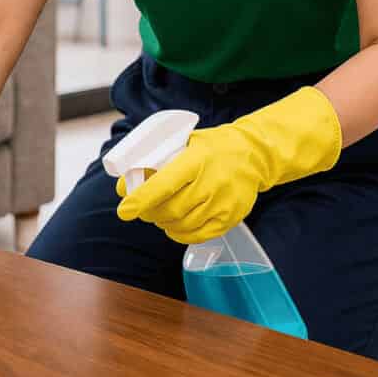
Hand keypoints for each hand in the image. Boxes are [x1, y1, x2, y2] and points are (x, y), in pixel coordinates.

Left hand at [115, 86, 342, 243]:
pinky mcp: (229, 218)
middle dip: (148, 212)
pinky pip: (197, 235)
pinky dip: (180, 234)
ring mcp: (222, 203)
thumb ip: (163, 156)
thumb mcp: (189, 141)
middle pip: (169, 209)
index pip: (163, 184)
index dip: (141, 199)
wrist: (253, 155)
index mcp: (196, 160)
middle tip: (139, 208)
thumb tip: (129, 177)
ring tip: (158, 214)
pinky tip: (174, 225)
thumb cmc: (213, 147)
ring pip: (181, 224)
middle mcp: (210, 183)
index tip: (124, 209)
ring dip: (162, 222)